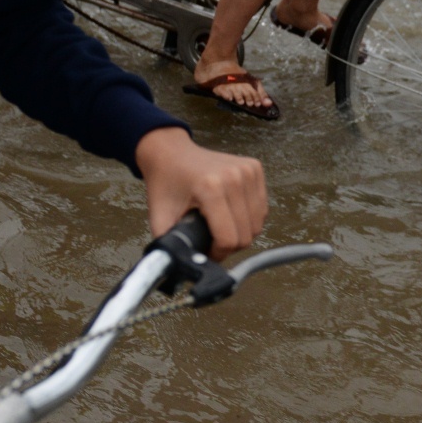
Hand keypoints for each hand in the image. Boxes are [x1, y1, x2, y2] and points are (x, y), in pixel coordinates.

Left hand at [134, 126, 266, 257]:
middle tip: (212, 240)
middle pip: (246, 234)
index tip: (207, 251)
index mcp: (211, 188)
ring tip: (221, 226)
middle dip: (229, 245)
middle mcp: (235, 177)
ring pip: (257, 223)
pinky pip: (261, 208)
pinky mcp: (255, 168)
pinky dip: (249, 217)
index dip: (218, 253)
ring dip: (241, 232)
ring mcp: (248, 170)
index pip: (229, 239)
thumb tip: (180, 270)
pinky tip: (231, 213)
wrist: (171, 152)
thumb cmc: (165, 183)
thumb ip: (171, 246)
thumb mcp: (160, 218)